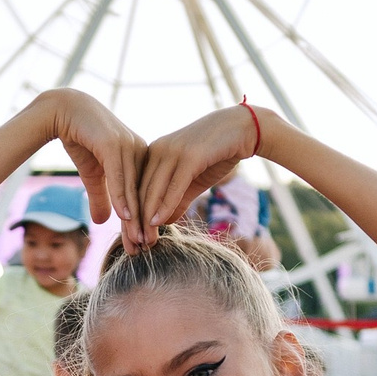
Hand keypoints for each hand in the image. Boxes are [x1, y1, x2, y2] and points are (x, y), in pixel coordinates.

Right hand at [40, 91, 146, 241]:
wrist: (62, 111)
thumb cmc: (80, 139)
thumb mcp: (92, 173)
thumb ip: (101, 196)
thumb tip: (103, 222)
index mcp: (140, 156)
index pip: (143, 194)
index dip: (143, 220)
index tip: (142, 245)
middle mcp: (140, 150)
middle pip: (142, 194)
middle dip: (142, 224)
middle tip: (143, 249)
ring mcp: (129, 145)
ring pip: (133, 188)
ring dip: (135, 216)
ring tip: (136, 240)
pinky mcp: (115, 143)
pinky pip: (120, 176)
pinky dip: (123, 197)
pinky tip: (125, 216)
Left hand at [135, 104, 260, 245]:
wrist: (243, 129)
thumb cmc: (218, 153)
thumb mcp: (193, 180)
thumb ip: (178, 198)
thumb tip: (163, 221)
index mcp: (154, 153)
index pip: (138, 189)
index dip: (135, 215)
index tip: (133, 240)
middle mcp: (158, 150)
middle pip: (141, 191)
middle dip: (138, 221)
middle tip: (135, 246)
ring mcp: (172, 151)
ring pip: (154, 189)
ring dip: (148, 218)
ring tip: (145, 241)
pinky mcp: (189, 155)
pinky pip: (173, 185)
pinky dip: (165, 205)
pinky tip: (158, 222)